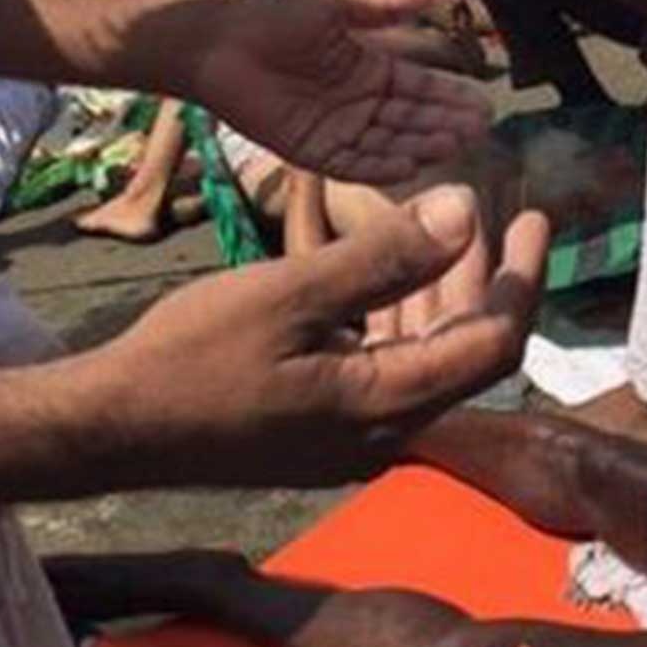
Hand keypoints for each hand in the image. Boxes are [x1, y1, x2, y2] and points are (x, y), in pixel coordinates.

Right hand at [96, 188, 549, 484]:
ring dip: (442, 293)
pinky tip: (390, 274)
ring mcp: (353, 438)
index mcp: (387, 406)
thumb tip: (468, 209)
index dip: (523, 278)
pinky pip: (387, 370)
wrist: (110, 428)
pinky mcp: (324, 430)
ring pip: (426, 358)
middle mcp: (384, 433)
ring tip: (447, 226)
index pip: (493, 344)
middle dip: (485, 277)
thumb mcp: (289, 293)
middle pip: (466, 351)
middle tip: (500, 209)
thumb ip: (383, 257)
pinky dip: (400, 319)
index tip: (535, 216)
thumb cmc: (190, 356)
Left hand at [184, 0, 491, 184]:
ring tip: (454, 143)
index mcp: (365, 68)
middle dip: (444, 122)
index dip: (449, 95)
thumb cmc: (268, 15)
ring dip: (421, 144)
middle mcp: (356, 103)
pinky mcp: (309, 149)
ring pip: (389, 142)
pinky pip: (352, 163)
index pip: (418, 87)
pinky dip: (380, 166)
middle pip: (410, 119)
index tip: (483, 101)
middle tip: (479, 127)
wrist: (215, 40)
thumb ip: (383, 8)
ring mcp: (335, 128)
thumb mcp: (334, 6)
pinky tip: (410, 165)